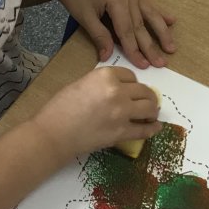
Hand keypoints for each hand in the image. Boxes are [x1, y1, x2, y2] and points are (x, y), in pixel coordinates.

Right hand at [31, 67, 161, 161]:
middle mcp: (117, 91)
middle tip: (146, 102)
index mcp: (105, 75)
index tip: (131, 90)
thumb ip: (100, 84)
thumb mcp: (80, 84)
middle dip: (147, 96)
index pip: (130, 76)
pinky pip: (144, 130)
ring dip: (152, 110)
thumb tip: (115, 90)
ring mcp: (122, 112)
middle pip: (144, 90)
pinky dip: (153, 128)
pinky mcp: (122, 132)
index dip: (131, 83)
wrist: (53, 133)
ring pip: (149, 108)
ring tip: (150, 114)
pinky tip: (155, 127)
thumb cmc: (59, 107)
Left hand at [57, 0, 175, 67]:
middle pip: (141, 25)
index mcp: (116, 0)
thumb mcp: (84, 17)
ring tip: (171, 48)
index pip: (127, 31)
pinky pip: (149, 4)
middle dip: (151, 46)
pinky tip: (172, 21)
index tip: (143, 66)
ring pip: (150, 15)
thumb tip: (108, 57)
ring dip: (162, 32)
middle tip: (161, 64)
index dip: (134, 50)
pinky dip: (160, 13)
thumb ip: (99, 36)